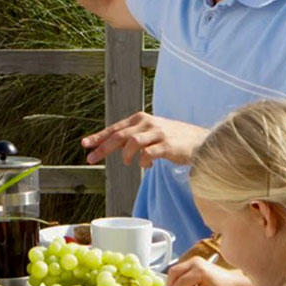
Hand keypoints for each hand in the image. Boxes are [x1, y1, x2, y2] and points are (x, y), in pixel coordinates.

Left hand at [81, 112, 208, 167]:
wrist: (200, 140)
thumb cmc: (172, 138)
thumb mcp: (149, 132)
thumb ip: (132, 137)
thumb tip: (109, 146)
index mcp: (141, 119)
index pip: (115, 128)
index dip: (99, 136)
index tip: (85, 144)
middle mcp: (147, 123)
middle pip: (119, 135)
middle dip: (103, 148)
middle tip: (91, 159)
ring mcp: (158, 133)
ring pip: (132, 142)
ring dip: (126, 155)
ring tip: (129, 163)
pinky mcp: (168, 145)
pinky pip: (149, 154)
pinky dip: (143, 162)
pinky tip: (146, 165)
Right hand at [165, 256, 245, 285]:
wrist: (231, 281)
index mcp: (200, 271)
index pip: (180, 282)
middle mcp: (195, 262)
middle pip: (173, 272)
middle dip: (171, 285)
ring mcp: (194, 260)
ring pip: (175, 270)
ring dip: (174, 282)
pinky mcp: (193, 261)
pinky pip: (179, 269)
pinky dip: (179, 278)